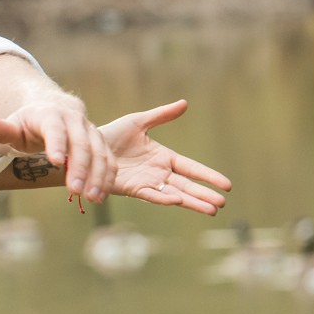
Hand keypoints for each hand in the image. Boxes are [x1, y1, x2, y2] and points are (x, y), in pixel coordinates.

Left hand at [0, 93, 113, 204]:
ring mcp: (90, 131)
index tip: (56, 162)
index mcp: (50, 114)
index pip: (54, 128)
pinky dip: (107, 177)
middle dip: (80, 167)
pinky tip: (101, 196)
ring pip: (100, 152)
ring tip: (91, 198)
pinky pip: (109, 159)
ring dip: (98, 175)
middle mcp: (75, 120)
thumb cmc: (26, 124)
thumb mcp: (12, 127)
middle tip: (74, 190)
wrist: (50, 111)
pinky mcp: (101, 143)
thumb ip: (0, 130)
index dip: (56, 143)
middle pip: (81, 142)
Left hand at [96, 99, 231, 215]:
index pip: (191, 168)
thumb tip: (184, 103)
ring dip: (191, 201)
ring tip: (210, 210)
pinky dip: (164, 197)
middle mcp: (158, 173)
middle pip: (186, 185)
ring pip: (173, 194)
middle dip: (204, 194)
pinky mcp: (131, 188)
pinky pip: (151, 194)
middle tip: (221, 203)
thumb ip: (161, 115)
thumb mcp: (138, 122)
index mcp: (163, 158)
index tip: (226, 185)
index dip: (208, 176)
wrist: (86, 146)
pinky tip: (178, 200)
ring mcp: (146, 182)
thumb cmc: (111, 134)